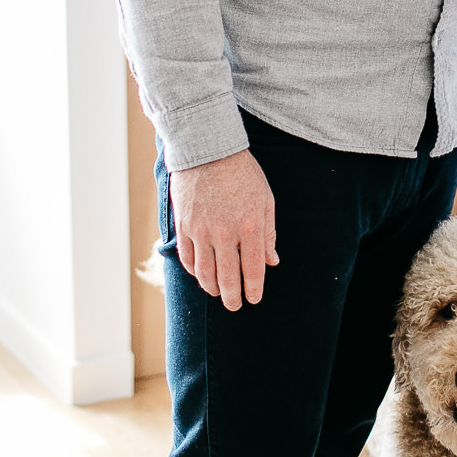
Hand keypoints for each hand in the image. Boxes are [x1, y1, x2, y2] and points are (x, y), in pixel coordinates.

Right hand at [169, 149, 279, 309]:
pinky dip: (194, 271)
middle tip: (235, 306)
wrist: (208, 149)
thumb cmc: (242, 173)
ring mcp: (201, 230)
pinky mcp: (183, 225)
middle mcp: (225, 233)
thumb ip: (268, 233)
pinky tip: (200, 275)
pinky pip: (187, 258)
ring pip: (204, 273)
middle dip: (232, 297)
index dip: (253, 289)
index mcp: (250, 227)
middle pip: (227, 277)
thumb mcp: (265, 200)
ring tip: (217, 294)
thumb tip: (272, 261)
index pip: (253, 270)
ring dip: (212, 288)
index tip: (254, 299)